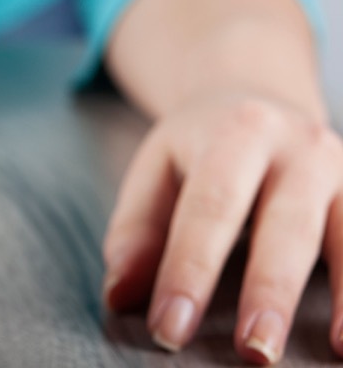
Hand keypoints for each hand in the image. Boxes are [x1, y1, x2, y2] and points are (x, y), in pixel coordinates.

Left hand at [102, 93, 342, 363]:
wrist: (256, 98)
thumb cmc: (198, 153)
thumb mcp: (156, 172)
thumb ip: (135, 233)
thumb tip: (120, 296)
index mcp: (232, 134)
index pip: (207, 210)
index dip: (188, 272)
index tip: (170, 330)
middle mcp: (297, 146)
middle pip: (285, 224)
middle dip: (269, 291)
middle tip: (253, 353)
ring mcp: (341, 167)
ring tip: (337, 352)